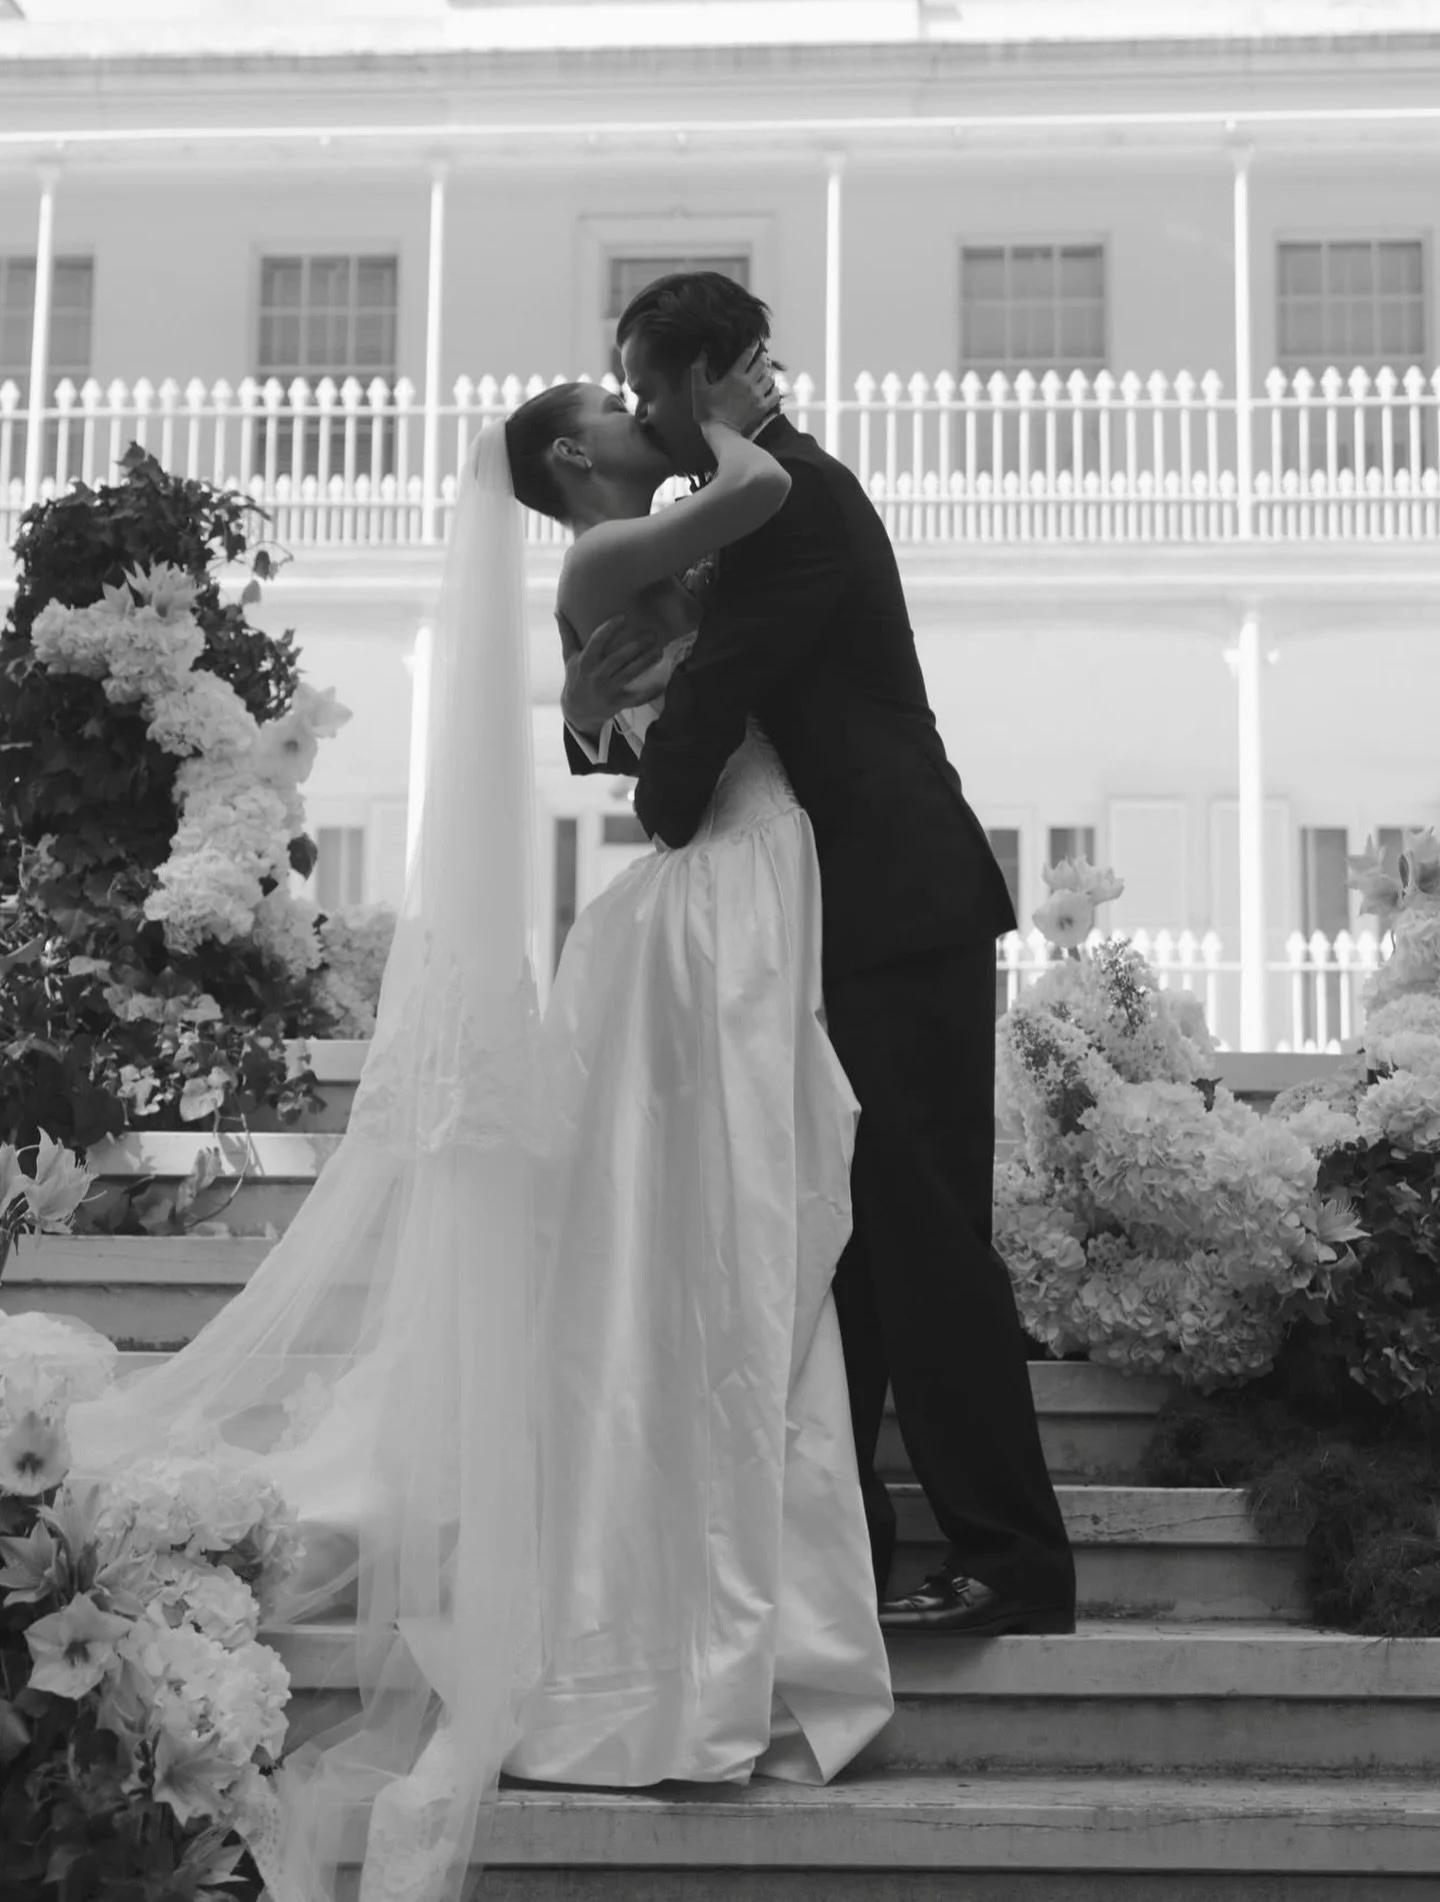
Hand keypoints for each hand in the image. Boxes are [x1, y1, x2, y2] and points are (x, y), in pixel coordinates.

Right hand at [559, 611, 667, 733]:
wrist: (576, 710)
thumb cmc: (576, 678)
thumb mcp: (569, 657)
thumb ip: (567, 633)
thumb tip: (558, 611)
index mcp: (585, 661)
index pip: (597, 641)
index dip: (610, 629)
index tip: (624, 617)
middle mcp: (595, 675)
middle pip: (618, 658)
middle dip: (636, 645)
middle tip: (652, 634)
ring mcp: (606, 690)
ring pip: (628, 674)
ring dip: (645, 663)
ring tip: (659, 651)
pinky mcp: (616, 703)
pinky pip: (635, 699)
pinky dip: (648, 694)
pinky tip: (661, 685)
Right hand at [690, 343, 778, 436]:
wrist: (721, 433)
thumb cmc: (708, 411)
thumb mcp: (698, 389)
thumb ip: (698, 369)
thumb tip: (702, 352)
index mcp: (734, 376)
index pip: (746, 355)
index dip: (752, 346)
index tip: (755, 342)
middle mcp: (749, 383)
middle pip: (761, 364)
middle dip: (763, 357)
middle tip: (762, 355)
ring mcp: (757, 396)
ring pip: (769, 377)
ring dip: (769, 372)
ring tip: (767, 370)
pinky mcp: (762, 407)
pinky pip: (774, 394)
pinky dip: (775, 389)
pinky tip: (772, 387)